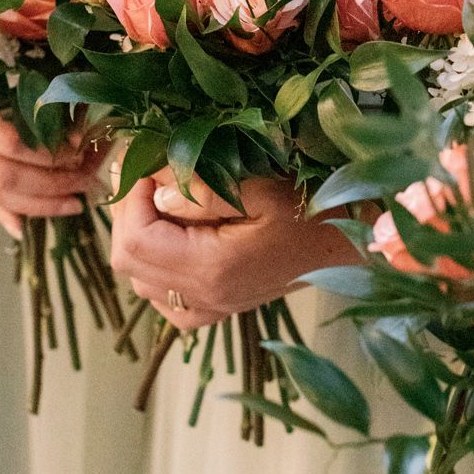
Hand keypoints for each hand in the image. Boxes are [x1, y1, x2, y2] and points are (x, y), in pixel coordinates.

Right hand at [0, 71, 103, 237]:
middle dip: (52, 185)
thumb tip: (59, 111)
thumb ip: (16, 86)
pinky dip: (7, 210)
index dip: (50, 154)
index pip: (10, 145)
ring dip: (40, 203)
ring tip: (75, 202)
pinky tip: (28, 225)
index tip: (82, 149)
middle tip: (88, 181)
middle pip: (4, 177)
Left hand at [110, 175, 354, 330]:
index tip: (142, 164)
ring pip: (140, 281)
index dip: (129, 197)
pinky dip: (154, 272)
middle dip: (127, 213)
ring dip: (138, 238)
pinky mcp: (219, 309)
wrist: (347, 243)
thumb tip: (156, 194)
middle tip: (143, 176)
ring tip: (155, 202)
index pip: (136, 240)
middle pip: (129, 262)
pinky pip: (166, 303)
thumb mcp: (259, 186)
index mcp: (213, 267)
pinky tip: (170, 243)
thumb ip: (203, 192)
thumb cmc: (310, 207)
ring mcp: (212, 308)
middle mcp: (206, 296)